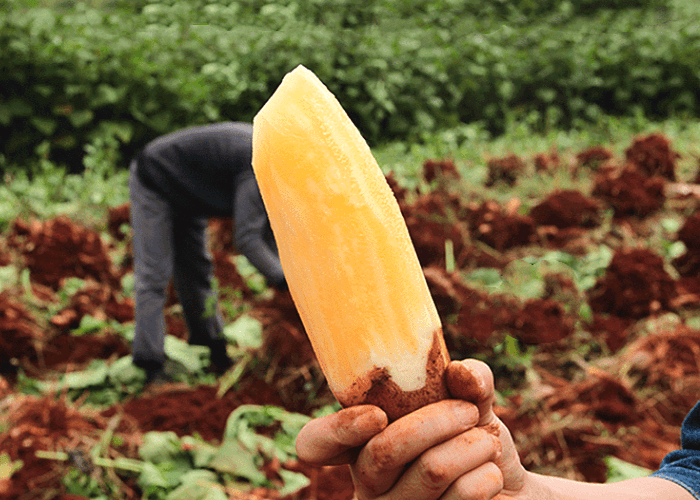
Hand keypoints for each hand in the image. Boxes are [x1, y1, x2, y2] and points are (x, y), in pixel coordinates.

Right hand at [296, 359, 526, 498]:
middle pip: (382, 450)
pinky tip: (490, 474)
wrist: (510, 489)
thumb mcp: (472, 404)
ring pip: (429, 471)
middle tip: (468, 412)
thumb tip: (460, 373)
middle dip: (435, 421)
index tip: (377, 415)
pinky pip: (461, 497)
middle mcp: (368, 483)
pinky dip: (487, 474)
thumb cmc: (474, 439)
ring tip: (487, 442)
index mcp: (362, 443)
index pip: (316, 443)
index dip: (337, 430)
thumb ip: (468, 382)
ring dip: (472, 446)